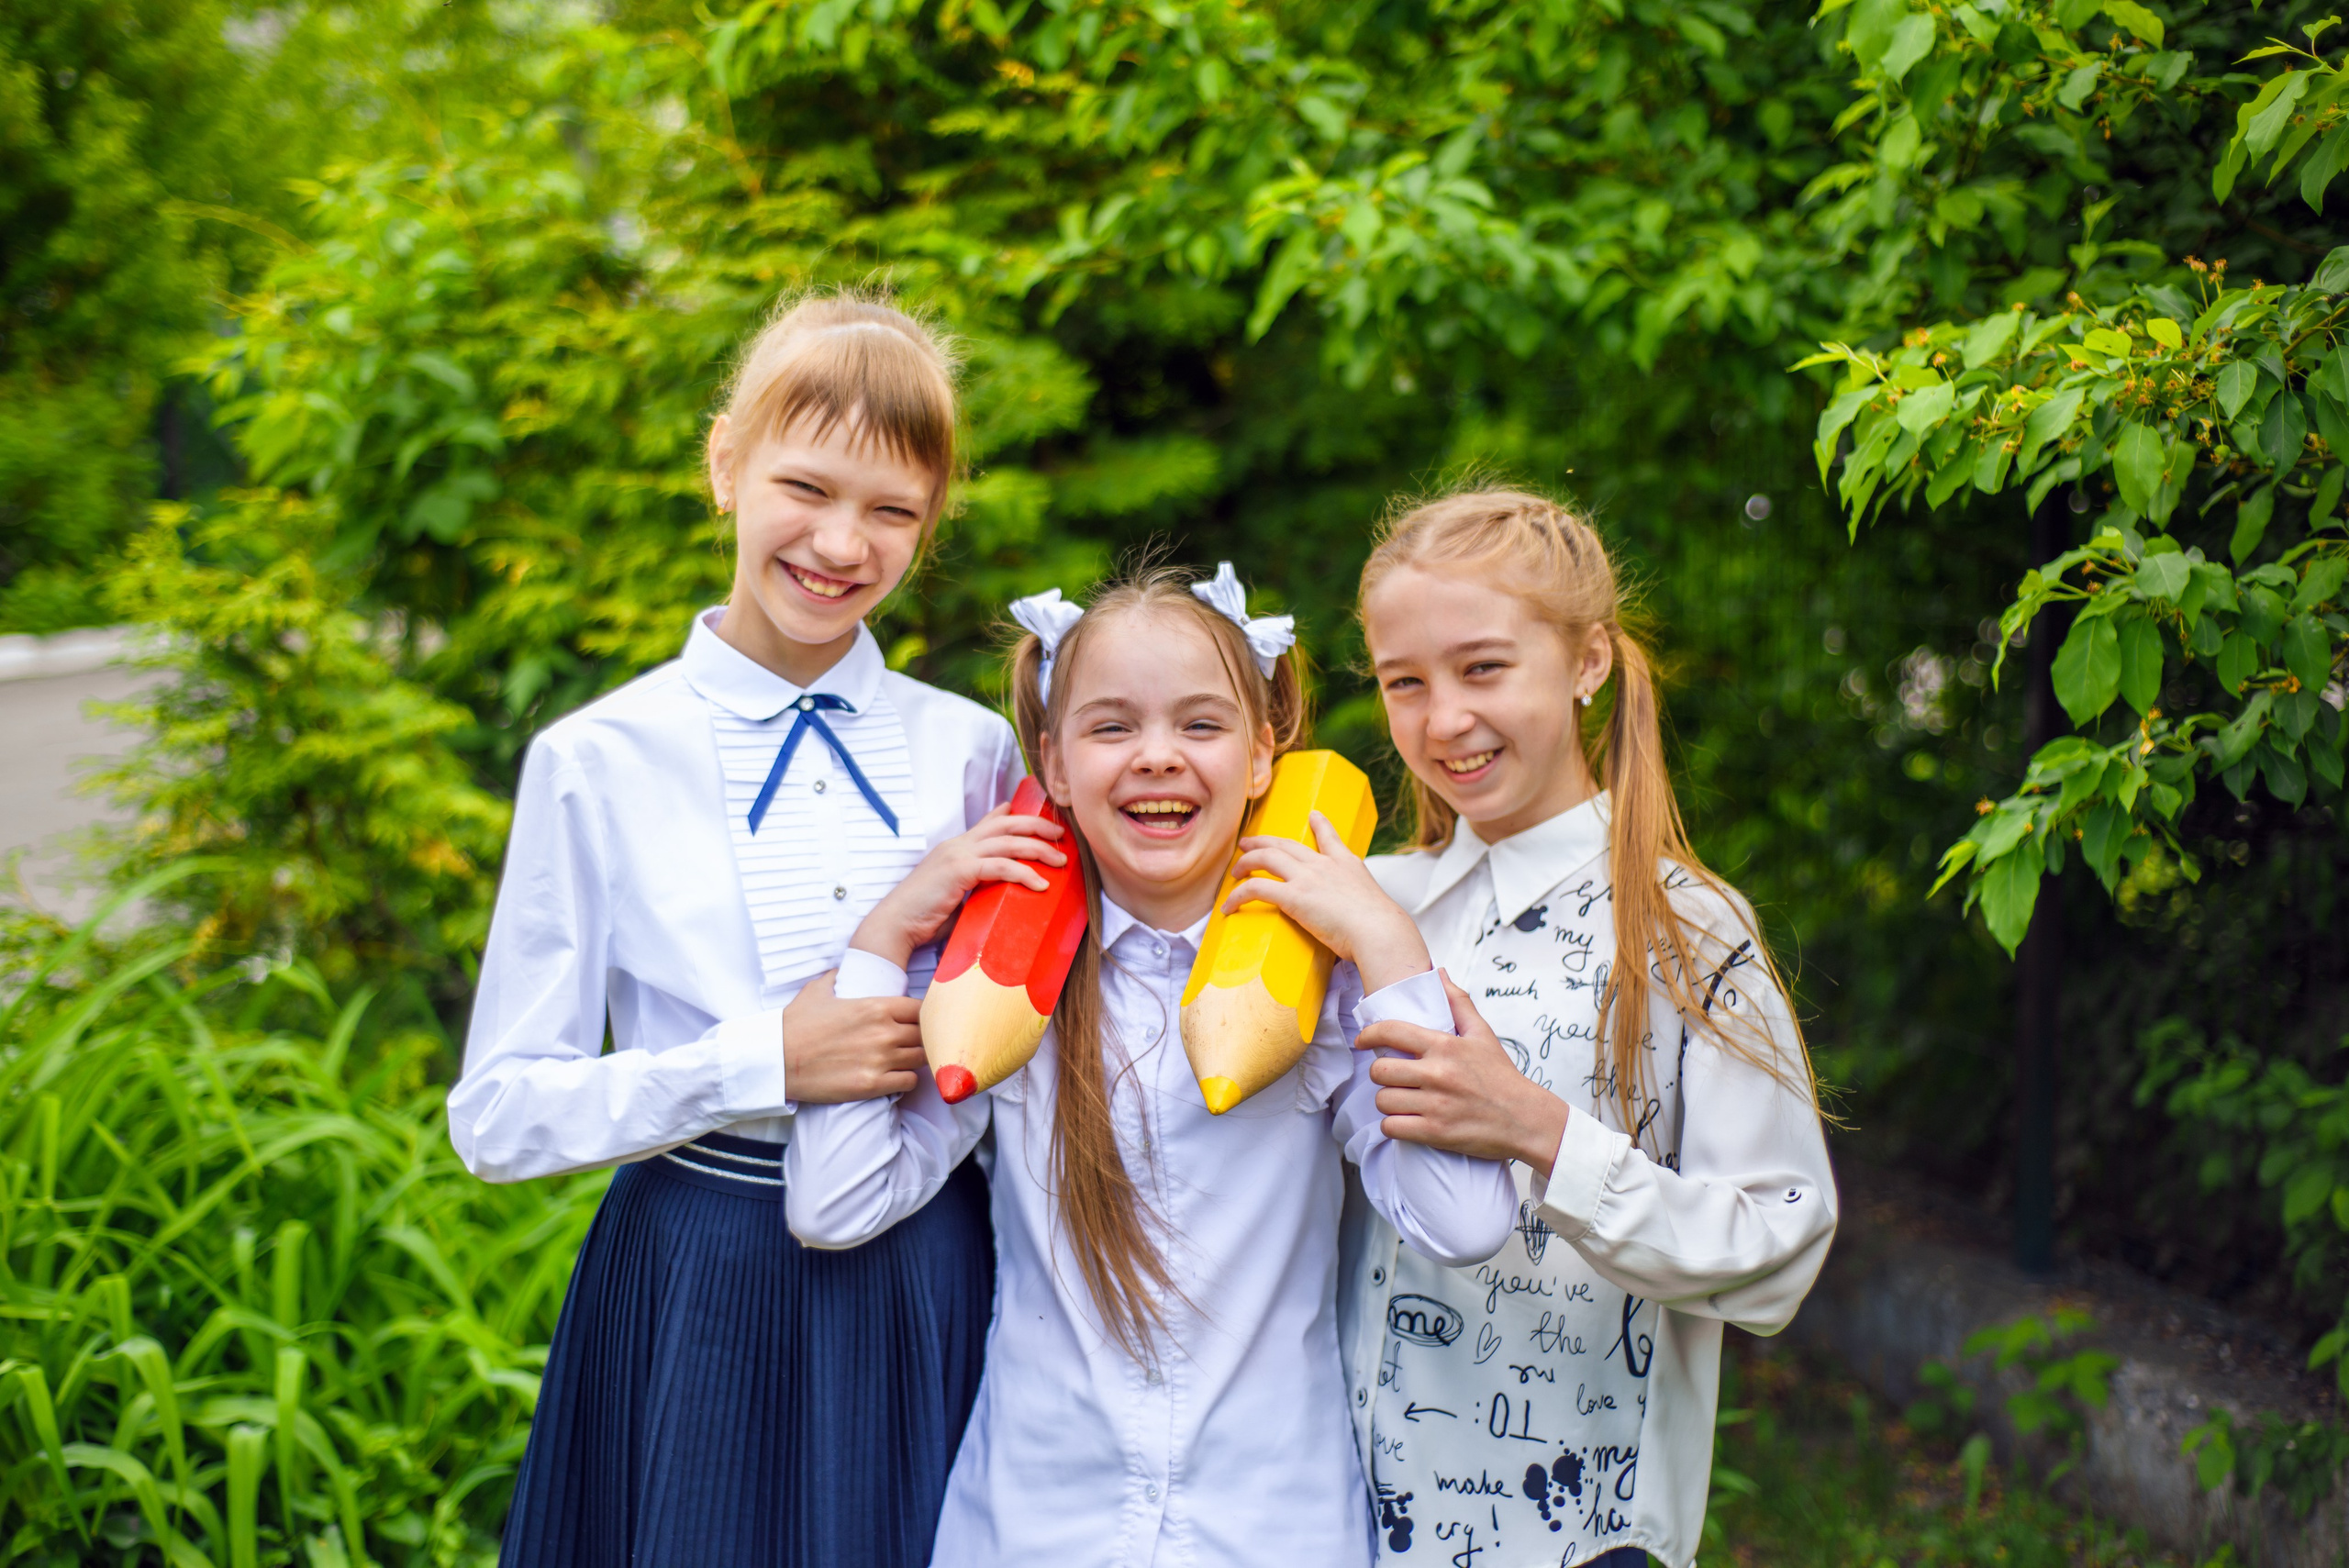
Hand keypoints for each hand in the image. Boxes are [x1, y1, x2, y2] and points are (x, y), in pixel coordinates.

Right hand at [781, 971, 926, 1102]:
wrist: (778, 1059)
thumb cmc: (796, 1025)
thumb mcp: (817, 990)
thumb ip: (837, 977)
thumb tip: (841, 970)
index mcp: (876, 1006)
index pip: (920, 1008)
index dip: (921, 1014)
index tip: (916, 1020)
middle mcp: (884, 1032)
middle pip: (925, 1033)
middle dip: (923, 1036)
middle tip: (914, 1041)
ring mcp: (881, 1060)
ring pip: (922, 1058)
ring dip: (917, 1058)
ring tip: (907, 1058)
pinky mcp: (873, 1085)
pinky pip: (910, 1082)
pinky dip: (907, 1079)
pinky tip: (897, 1076)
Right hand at [848, 802, 1066, 968]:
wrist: (895, 925)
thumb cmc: (924, 918)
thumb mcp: (955, 896)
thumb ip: (975, 888)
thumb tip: (999, 896)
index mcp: (956, 847)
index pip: (989, 821)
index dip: (1014, 813)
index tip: (1039, 815)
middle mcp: (958, 844)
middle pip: (1006, 823)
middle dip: (1038, 825)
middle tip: (1061, 834)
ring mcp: (957, 855)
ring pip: (1009, 841)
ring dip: (1039, 848)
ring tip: (1060, 860)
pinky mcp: (959, 871)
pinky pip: (1001, 866)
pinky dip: (1024, 873)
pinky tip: (1041, 884)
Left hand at [1218, 810, 1431, 991]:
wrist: (1380, 931)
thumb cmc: (1381, 928)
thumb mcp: (1376, 904)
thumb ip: (1365, 905)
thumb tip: (1373, 922)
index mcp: (1346, 864)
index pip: (1330, 837)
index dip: (1319, 824)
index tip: (1313, 815)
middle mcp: (1323, 865)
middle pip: (1284, 844)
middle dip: (1262, 841)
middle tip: (1247, 843)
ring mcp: (1307, 878)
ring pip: (1265, 857)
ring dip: (1246, 863)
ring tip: (1234, 871)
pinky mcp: (1293, 897)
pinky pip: (1255, 888)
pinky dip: (1238, 895)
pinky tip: (1228, 906)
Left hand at [1357, 970, 1571, 1177]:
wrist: (1525, 1119)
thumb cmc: (1502, 1077)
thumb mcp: (1483, 1034)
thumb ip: (1458, 1002)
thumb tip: (1438, 973)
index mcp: (1445, 1046)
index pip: (1392, 1032)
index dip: (1369, 1035)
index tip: (1363, 1041)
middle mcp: (1437, 1074)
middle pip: (1380, 1070)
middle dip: (1381, 1074)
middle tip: (1392, 1077)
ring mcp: (1435, 1105)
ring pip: (1383, 1101)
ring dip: (1388, 1102)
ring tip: (1402, 1100)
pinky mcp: (1435, 1132)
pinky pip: (1391, 1127)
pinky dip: (1393, 1125)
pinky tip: (1405, 1121)